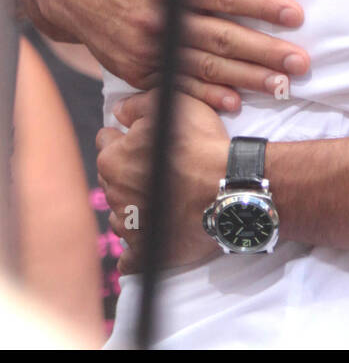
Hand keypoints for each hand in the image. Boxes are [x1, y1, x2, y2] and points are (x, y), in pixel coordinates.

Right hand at [44, 0, 308, 110]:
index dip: (261, 7)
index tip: (295, 15)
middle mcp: (157, 19)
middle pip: (221, 39)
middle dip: (265, 53)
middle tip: (301, 62)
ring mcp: (145, 49)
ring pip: (204, 67)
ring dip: (246, 79)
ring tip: (282, 86)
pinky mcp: (135, 69)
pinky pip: (177, 86)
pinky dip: (206, 96)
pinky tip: (235, 102)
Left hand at [96, 90, 227, 272]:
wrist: (228, 186)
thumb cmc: (200, 143)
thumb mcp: (171, 106)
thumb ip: (138, 106)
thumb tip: (118, 110)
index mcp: (113, 159)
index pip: (106, 142)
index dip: (125, 137)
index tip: (143, 139)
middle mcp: (114, 193)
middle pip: (112, 179)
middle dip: (127, 172)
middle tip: (156, 167)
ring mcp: (128, 225)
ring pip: (120, 215)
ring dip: (132, 208)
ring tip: (160, 200)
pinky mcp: (145, 250)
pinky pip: (129, 257)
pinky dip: (136, 249)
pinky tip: (150, 238)